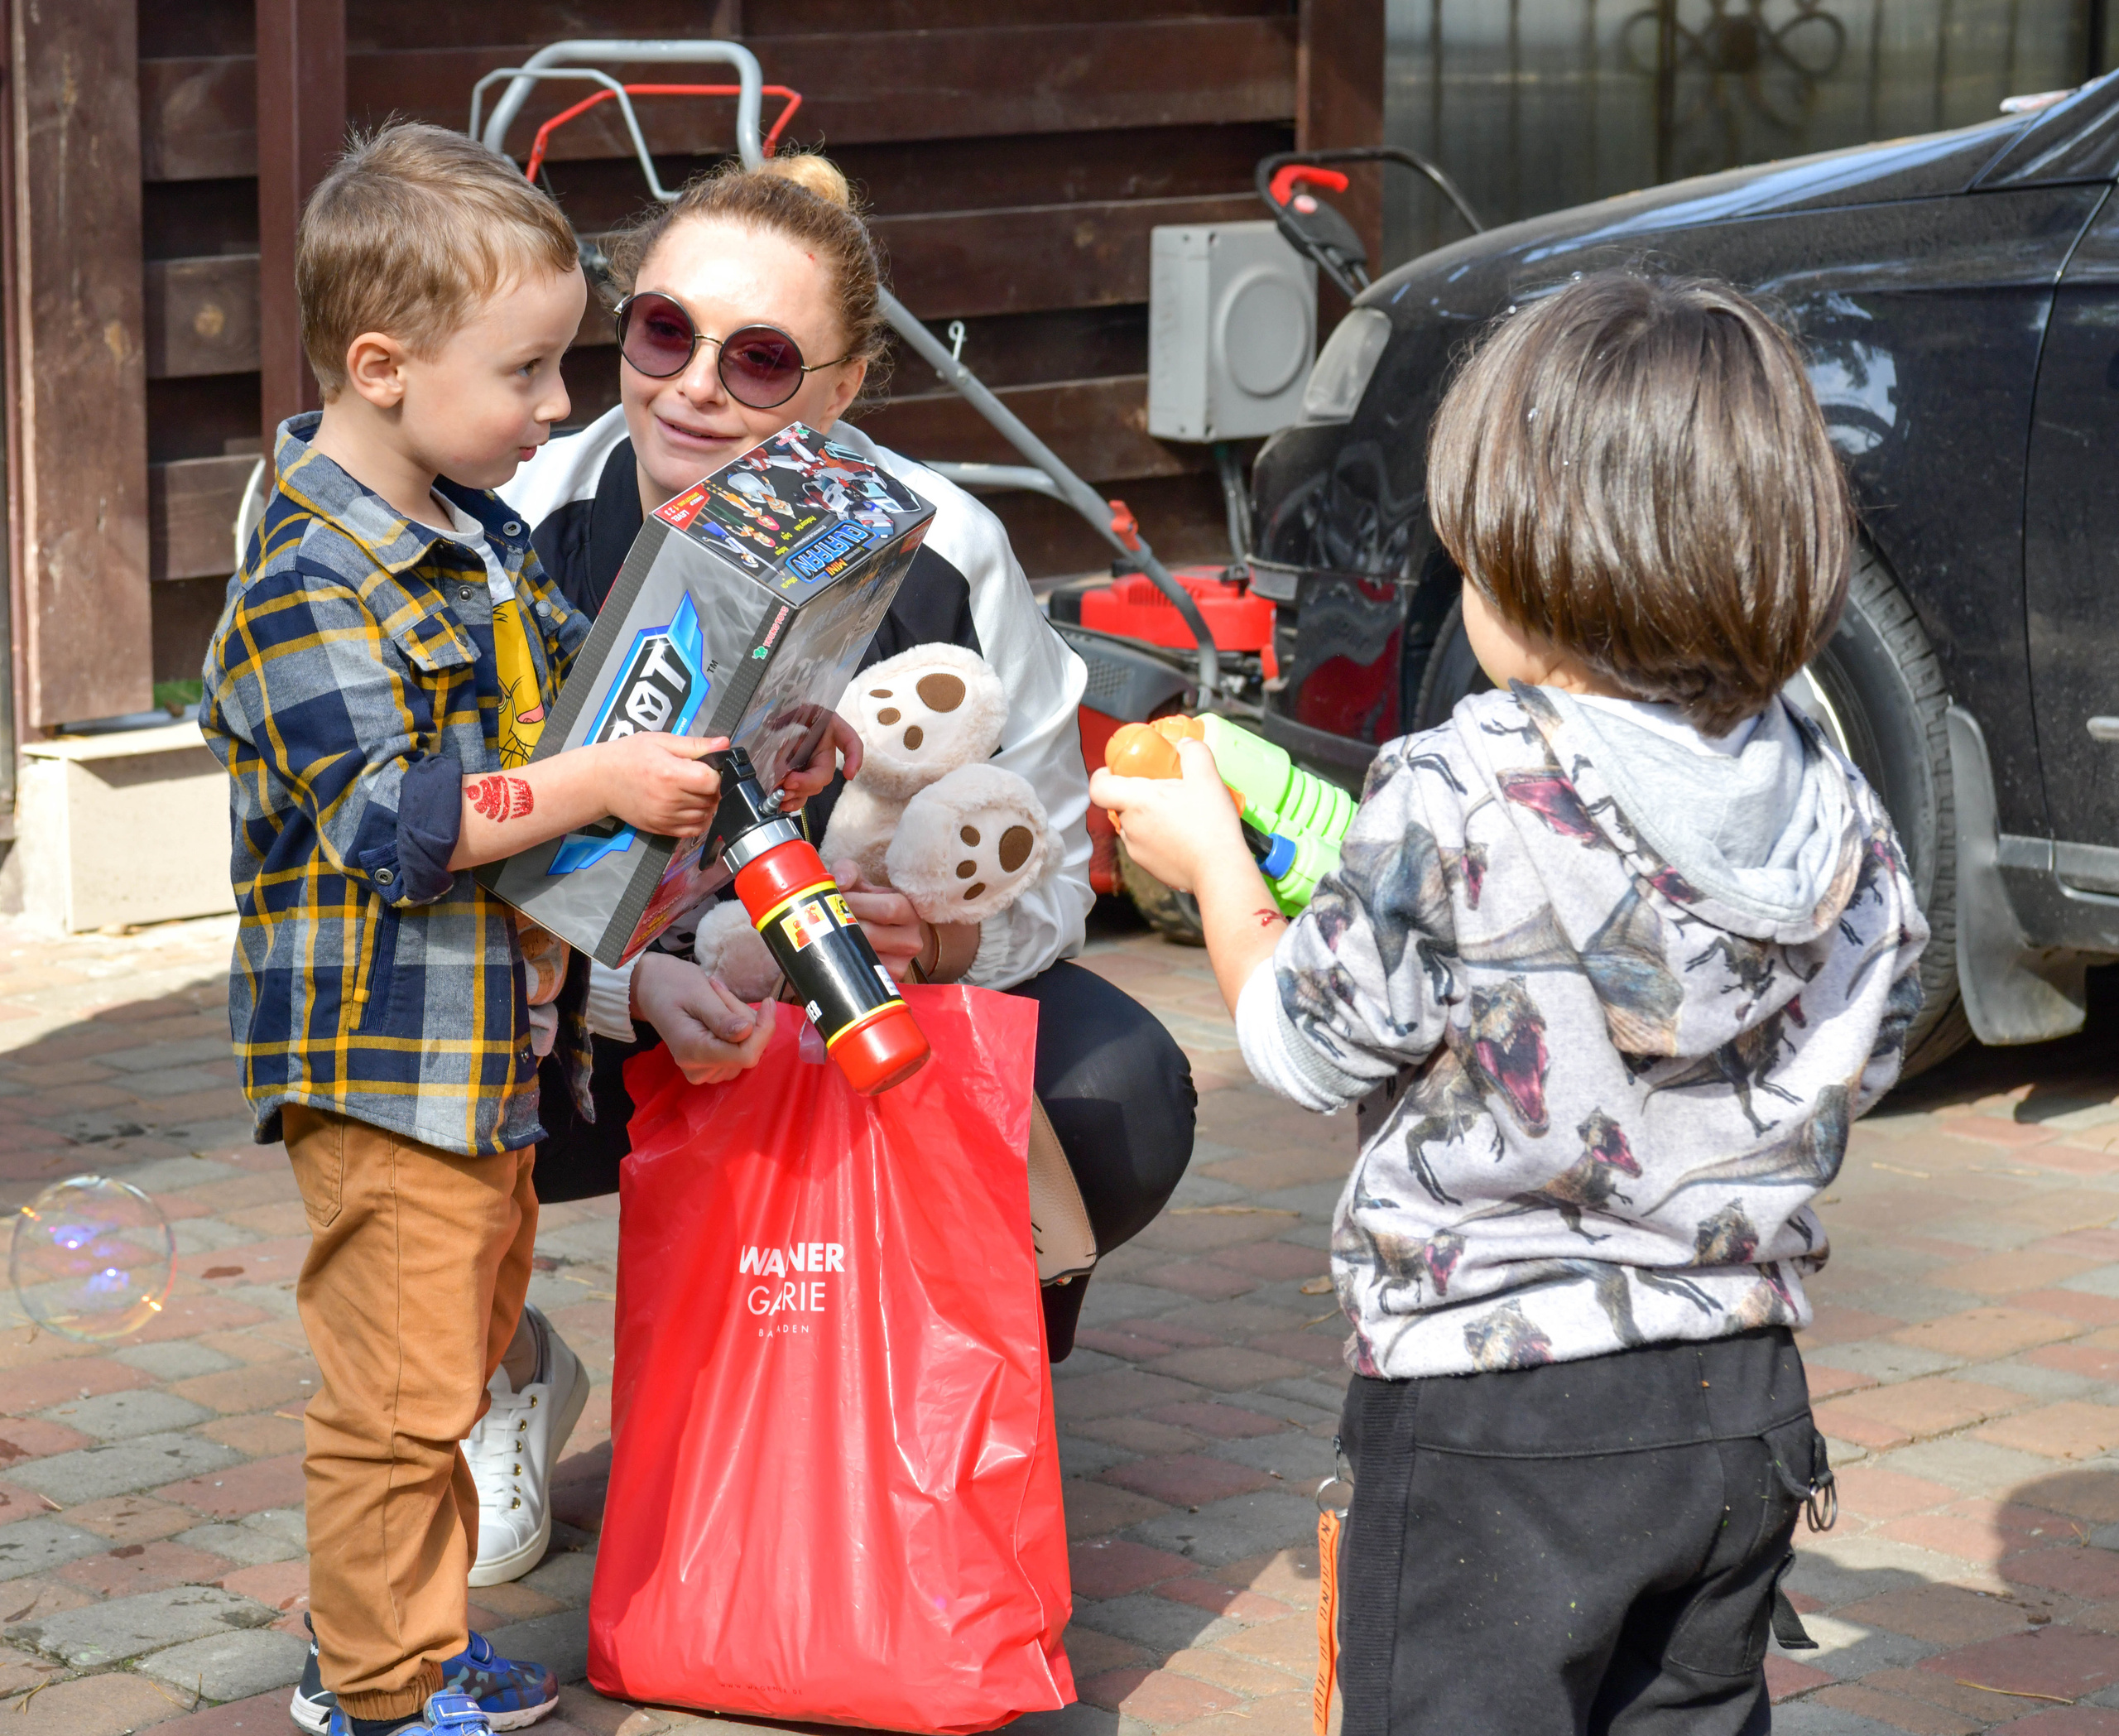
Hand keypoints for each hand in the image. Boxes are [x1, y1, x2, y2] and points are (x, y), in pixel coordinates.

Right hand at [599, 733, 725, 836]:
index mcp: (671, 774)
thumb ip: (694, 745)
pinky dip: (699, 820)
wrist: (600, 781)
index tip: (708, 768)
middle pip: (711, 799)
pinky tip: (689, 806)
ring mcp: (666, 817)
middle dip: (712, 788)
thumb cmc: (627, 757)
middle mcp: (669, 799)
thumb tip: (723, 744)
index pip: (712, 781)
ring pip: (706, 815)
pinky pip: (694, 830)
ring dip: (706, 804)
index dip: (716, 774)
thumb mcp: (660, 741)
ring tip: (691, 790)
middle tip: (698, 777)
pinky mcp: (662, 829)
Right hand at [631, 952, 776, 1083]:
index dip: (763, 1031)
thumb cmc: (672, 985)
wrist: (650, 989)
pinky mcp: (709, 1068)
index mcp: (692, 1051)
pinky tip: (720, 1013)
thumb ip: (721, 1017)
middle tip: (722, 992)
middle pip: (747, 1051)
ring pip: (745, 1051)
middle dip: (746, 1020)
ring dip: (741, 1023)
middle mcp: (698, 1069)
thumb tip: (746, 1033)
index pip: (745, 1055)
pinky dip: (737, 1031)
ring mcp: (703, 1072)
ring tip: (716, 1000)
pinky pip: (738, 1053)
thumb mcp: (698, 994)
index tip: (767, 1003)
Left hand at [779, 711, 863, 811]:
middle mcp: (825, 754)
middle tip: (789, 783)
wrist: (800, 725)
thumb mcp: (801, 708)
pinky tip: (783, 804)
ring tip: (782, 793)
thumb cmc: (805, 714)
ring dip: (798, 793)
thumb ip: (790, 715)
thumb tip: (770, 723)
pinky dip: (794, 801)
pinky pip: (803, 793)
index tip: (849, 774)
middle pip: (823, 774)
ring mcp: (814, 768)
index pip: (850, 742)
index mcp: (831, 731)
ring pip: (812, 787)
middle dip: (806, 782)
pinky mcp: (803, 778)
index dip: (854, 758)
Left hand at [833, 859, 924, 981]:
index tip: (835, 899)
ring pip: (864, 955)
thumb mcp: (857, 882)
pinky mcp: (887, 981)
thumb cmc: (861, 904)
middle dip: (843, 924)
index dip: (858, 903)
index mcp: (909, 910)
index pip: (888, 908)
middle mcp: (912, 939)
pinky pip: (861, 973)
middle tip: (823, 918)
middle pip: (871, 934)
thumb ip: (847, 871)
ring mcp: (901, 964)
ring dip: (840, 943)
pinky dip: (843, 962)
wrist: (866, 932)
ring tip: (826, 933)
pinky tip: (833, 952)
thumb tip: (840, 882)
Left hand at [1088, 737, 1246, 892]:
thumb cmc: (1209, 824)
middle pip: (1121, 803)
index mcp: (1135, 802)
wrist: (1219, 870)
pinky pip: (1147, 844)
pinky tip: (1184, 835)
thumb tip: (1185, 745)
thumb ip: (1194, 753)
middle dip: (1139, 793)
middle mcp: (1129, 827)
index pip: (1098, 787)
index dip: (1104, 775)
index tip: (1119, 770)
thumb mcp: (1206, 777)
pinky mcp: (1148, 867)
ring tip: (1181, 813)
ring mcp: (1136, 850)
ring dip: (1150, 816)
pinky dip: (1159, 836)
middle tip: (1166, 788)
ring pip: (1135, 825)